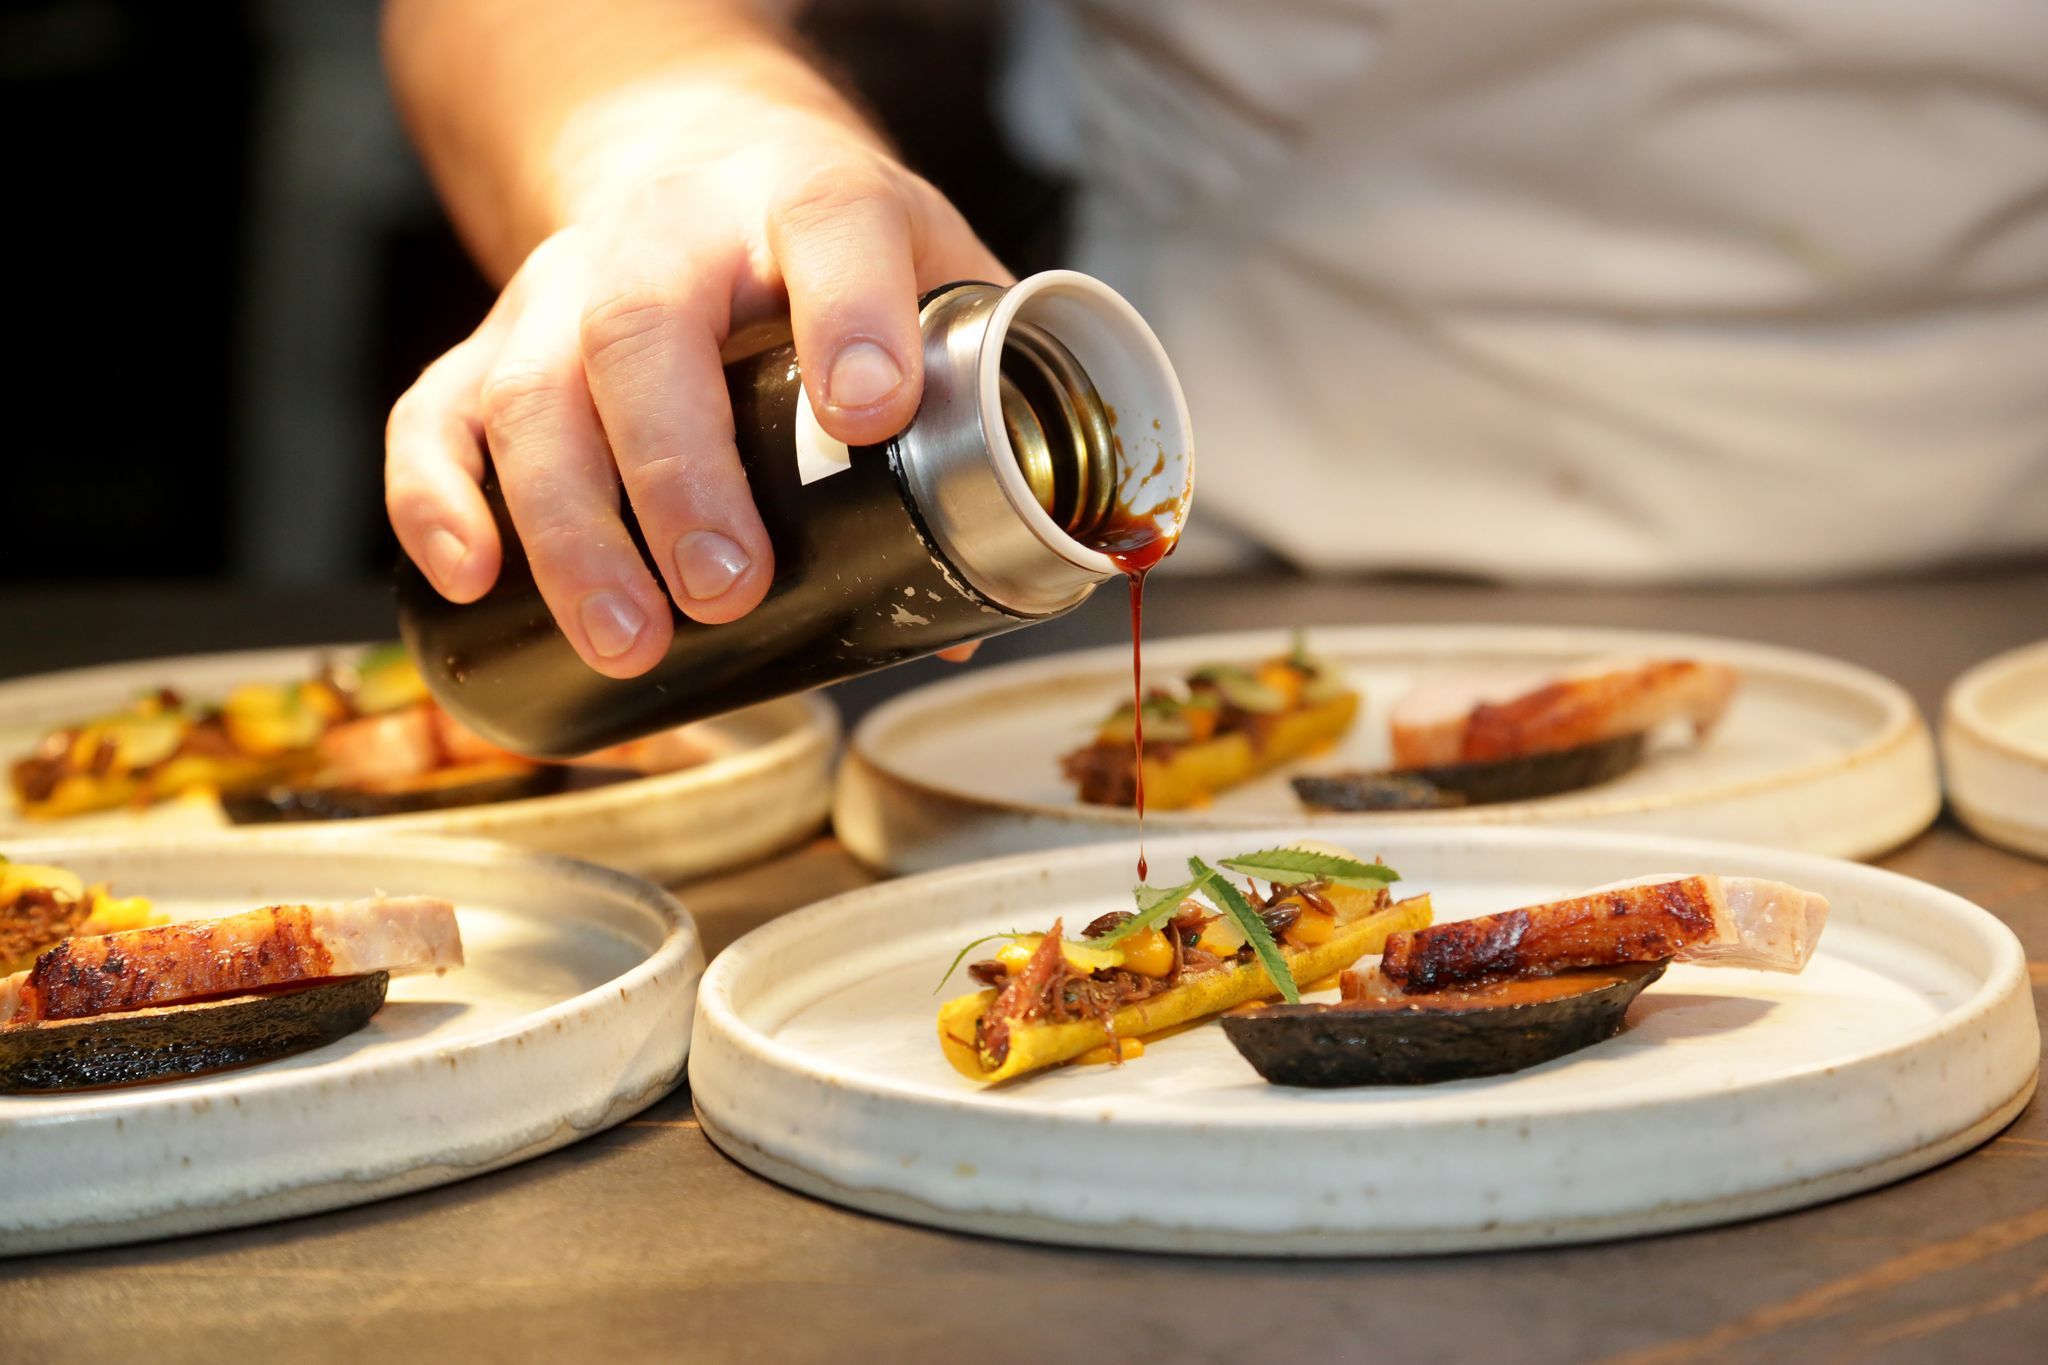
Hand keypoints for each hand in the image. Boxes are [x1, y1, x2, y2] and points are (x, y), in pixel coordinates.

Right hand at [385, 114, 1007, 677]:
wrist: (697, 163)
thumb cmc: (826, 258)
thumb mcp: (927, 285)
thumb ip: (967, 422)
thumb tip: (963, 620)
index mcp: (805, 202)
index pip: (830, 229)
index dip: (849, 313)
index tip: (869, 410)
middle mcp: (669, 233)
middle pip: (643, 333)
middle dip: (679, 474)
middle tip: (724, 590)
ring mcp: (564, 286)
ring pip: (534, 391)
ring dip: (572, 526)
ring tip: (627, 638)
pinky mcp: (491, 341)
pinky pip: (437, 412)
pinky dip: (437, 498)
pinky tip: (470, 580)